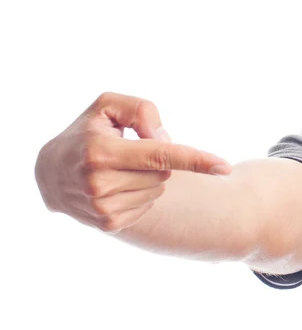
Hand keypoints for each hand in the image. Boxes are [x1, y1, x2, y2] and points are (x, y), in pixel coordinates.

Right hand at [35, 92, 231, 233]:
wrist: (50, 172)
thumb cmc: (87, 131)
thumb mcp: (108, 105)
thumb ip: (142, 111)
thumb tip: (165, 140)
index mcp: (101, 151)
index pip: (160, 155)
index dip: (196, 159)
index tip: (224, 167)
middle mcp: (99, 183)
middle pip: (164, 171)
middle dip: (157, 158)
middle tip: (128, 152)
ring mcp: (102, 208)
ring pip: (158, 188)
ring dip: (148, 176)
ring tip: (118, 169)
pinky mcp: (108, 224)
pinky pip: (148, 204)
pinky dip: (141, 192)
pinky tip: (117, 186)